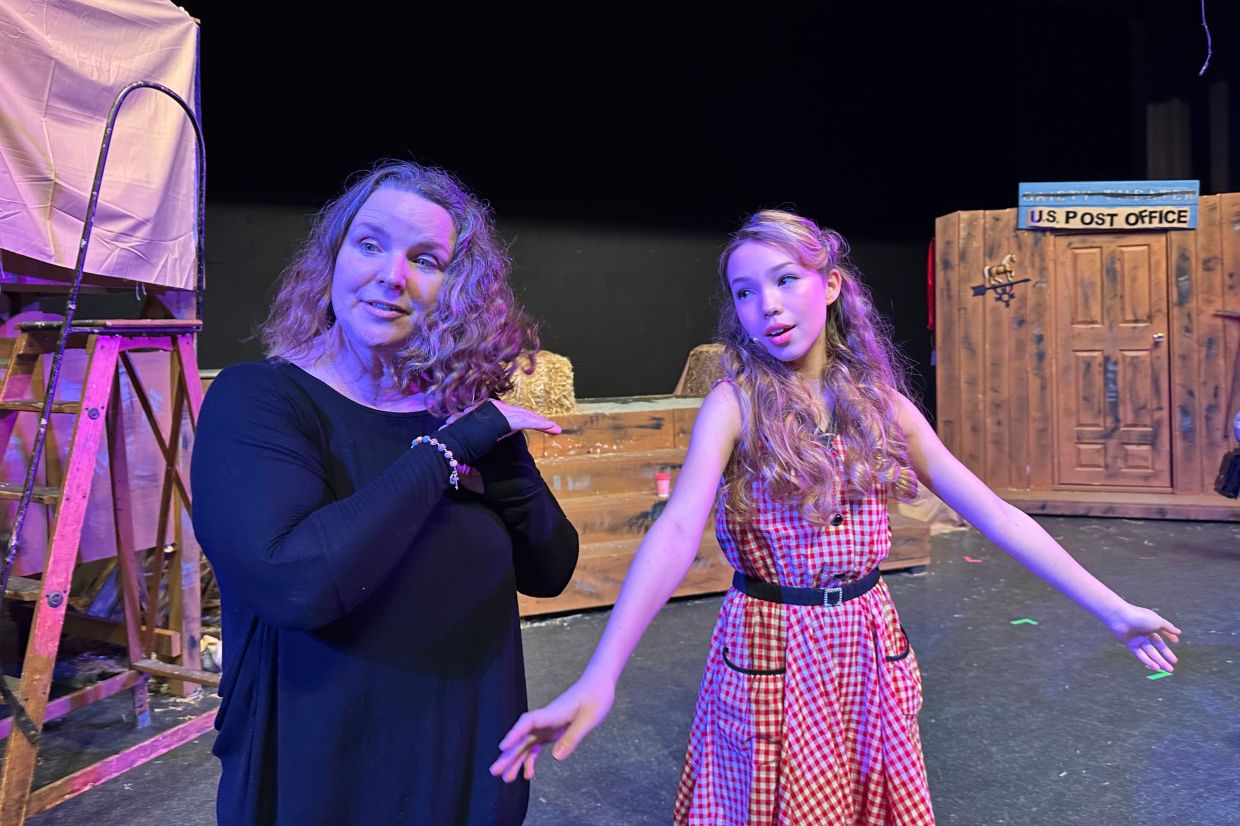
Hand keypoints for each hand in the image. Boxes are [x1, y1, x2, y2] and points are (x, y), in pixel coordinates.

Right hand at [445, 399, 561, 437]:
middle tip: (553, 428)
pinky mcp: (505, 419)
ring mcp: (501, 412)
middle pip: (522, 414)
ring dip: (542, 423)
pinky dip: (540, 424)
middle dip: (538, 420)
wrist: (452, 442)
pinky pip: (526, 421)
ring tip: (555, 429)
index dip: (527, 420)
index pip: (512, 415)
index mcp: (490, 412)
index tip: (538, 425)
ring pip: (526, 416)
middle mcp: (496, 408)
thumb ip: (484, 437)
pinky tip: (550, 428)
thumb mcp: (475, 439)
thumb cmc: (459, 443)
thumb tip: (488, 440)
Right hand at [489, 673, 614, 782]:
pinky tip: (528, 774)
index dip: (514, 734)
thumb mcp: (589, 720)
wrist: (597, 685)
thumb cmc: (596, 698)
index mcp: (552, 714)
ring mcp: (546, 726)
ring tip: (506, 779)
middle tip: (494, 771)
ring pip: (526, 744)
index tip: (502, 747)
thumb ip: (572, 738)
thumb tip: (555, 758)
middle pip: (522, 738)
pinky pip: (536, 746)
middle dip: (508, 754)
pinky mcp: (551, 730)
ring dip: (516, 760)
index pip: (528, 722)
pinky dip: (531, 759)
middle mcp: (545, 720)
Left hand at [1105, 602, 1180, 671]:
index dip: (1170, 636)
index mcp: (1151, 624)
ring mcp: (1137, 639)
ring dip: (1159, 661)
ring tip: (1168, 669)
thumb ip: (1168, 628)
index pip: (1162, 632)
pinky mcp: (1130, 644)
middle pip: (1157, 646)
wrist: (1120, 617)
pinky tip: (1156, 667)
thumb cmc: (1139, 616)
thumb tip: (1178, 632)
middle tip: (1174, 663)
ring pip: (1150, 652)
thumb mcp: (1158, 621)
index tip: (1176, 642)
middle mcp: (1145, 632)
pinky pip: (1140, 654)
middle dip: (1166, 655)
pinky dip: (1148, 661)